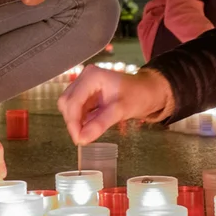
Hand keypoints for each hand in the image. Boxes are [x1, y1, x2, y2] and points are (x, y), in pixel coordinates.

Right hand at [58, 66, 172, 144]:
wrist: (148, 92)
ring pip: (69, 106)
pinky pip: (77, 109)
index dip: (73, 121)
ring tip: (87, 134)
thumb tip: (82, 139)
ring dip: (75, 121)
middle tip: (82, 139)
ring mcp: (84, 85)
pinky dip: (80, 120)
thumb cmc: (138, 96)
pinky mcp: (87, 94)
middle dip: (72, 122)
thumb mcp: (120, 110)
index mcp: (91, 76)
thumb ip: (100, 124)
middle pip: (67, 102)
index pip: (73, 100)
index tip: (78, 139)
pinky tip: (89, 128)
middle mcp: (84, 78)